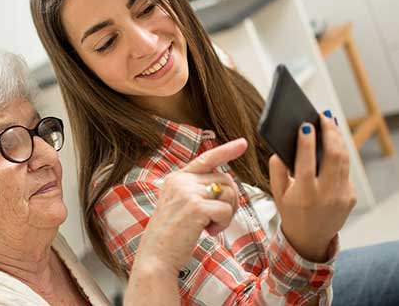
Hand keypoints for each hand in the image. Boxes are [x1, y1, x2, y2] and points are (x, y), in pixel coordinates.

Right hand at [133, 138, 247, 277]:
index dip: (226, 150)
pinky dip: (223, 224)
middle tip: (217, 218)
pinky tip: (208, 231)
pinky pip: (226, 210)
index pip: (206, 158)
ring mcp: (188, 192)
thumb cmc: (170, 235)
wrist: (156, 256)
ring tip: (209, 225)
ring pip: (228, 193)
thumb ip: (196, 189)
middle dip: (229, 200)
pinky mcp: (196, 207)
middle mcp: (181, 181)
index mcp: (177, 178)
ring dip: (226, 213)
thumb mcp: (179, 204)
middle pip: (224, 179)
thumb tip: (225, 183)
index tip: (242, 143)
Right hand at [270, 111, 356, 261]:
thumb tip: (281, 147)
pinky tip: (333, 143)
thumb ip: (276, 170)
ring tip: (330, 123)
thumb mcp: (277, 193)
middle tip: (323, 116)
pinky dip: (339, 154)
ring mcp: (342, 196)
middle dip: (330, 132)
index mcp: (304, 194)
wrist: (310, 238)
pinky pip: (346, 170)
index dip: (306, 141)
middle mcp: (326, 195)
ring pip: (344, 160)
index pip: (307, 162)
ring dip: (337, 138)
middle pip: (333, 156)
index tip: (305, 124)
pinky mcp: (351, 196)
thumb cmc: (291, 212)